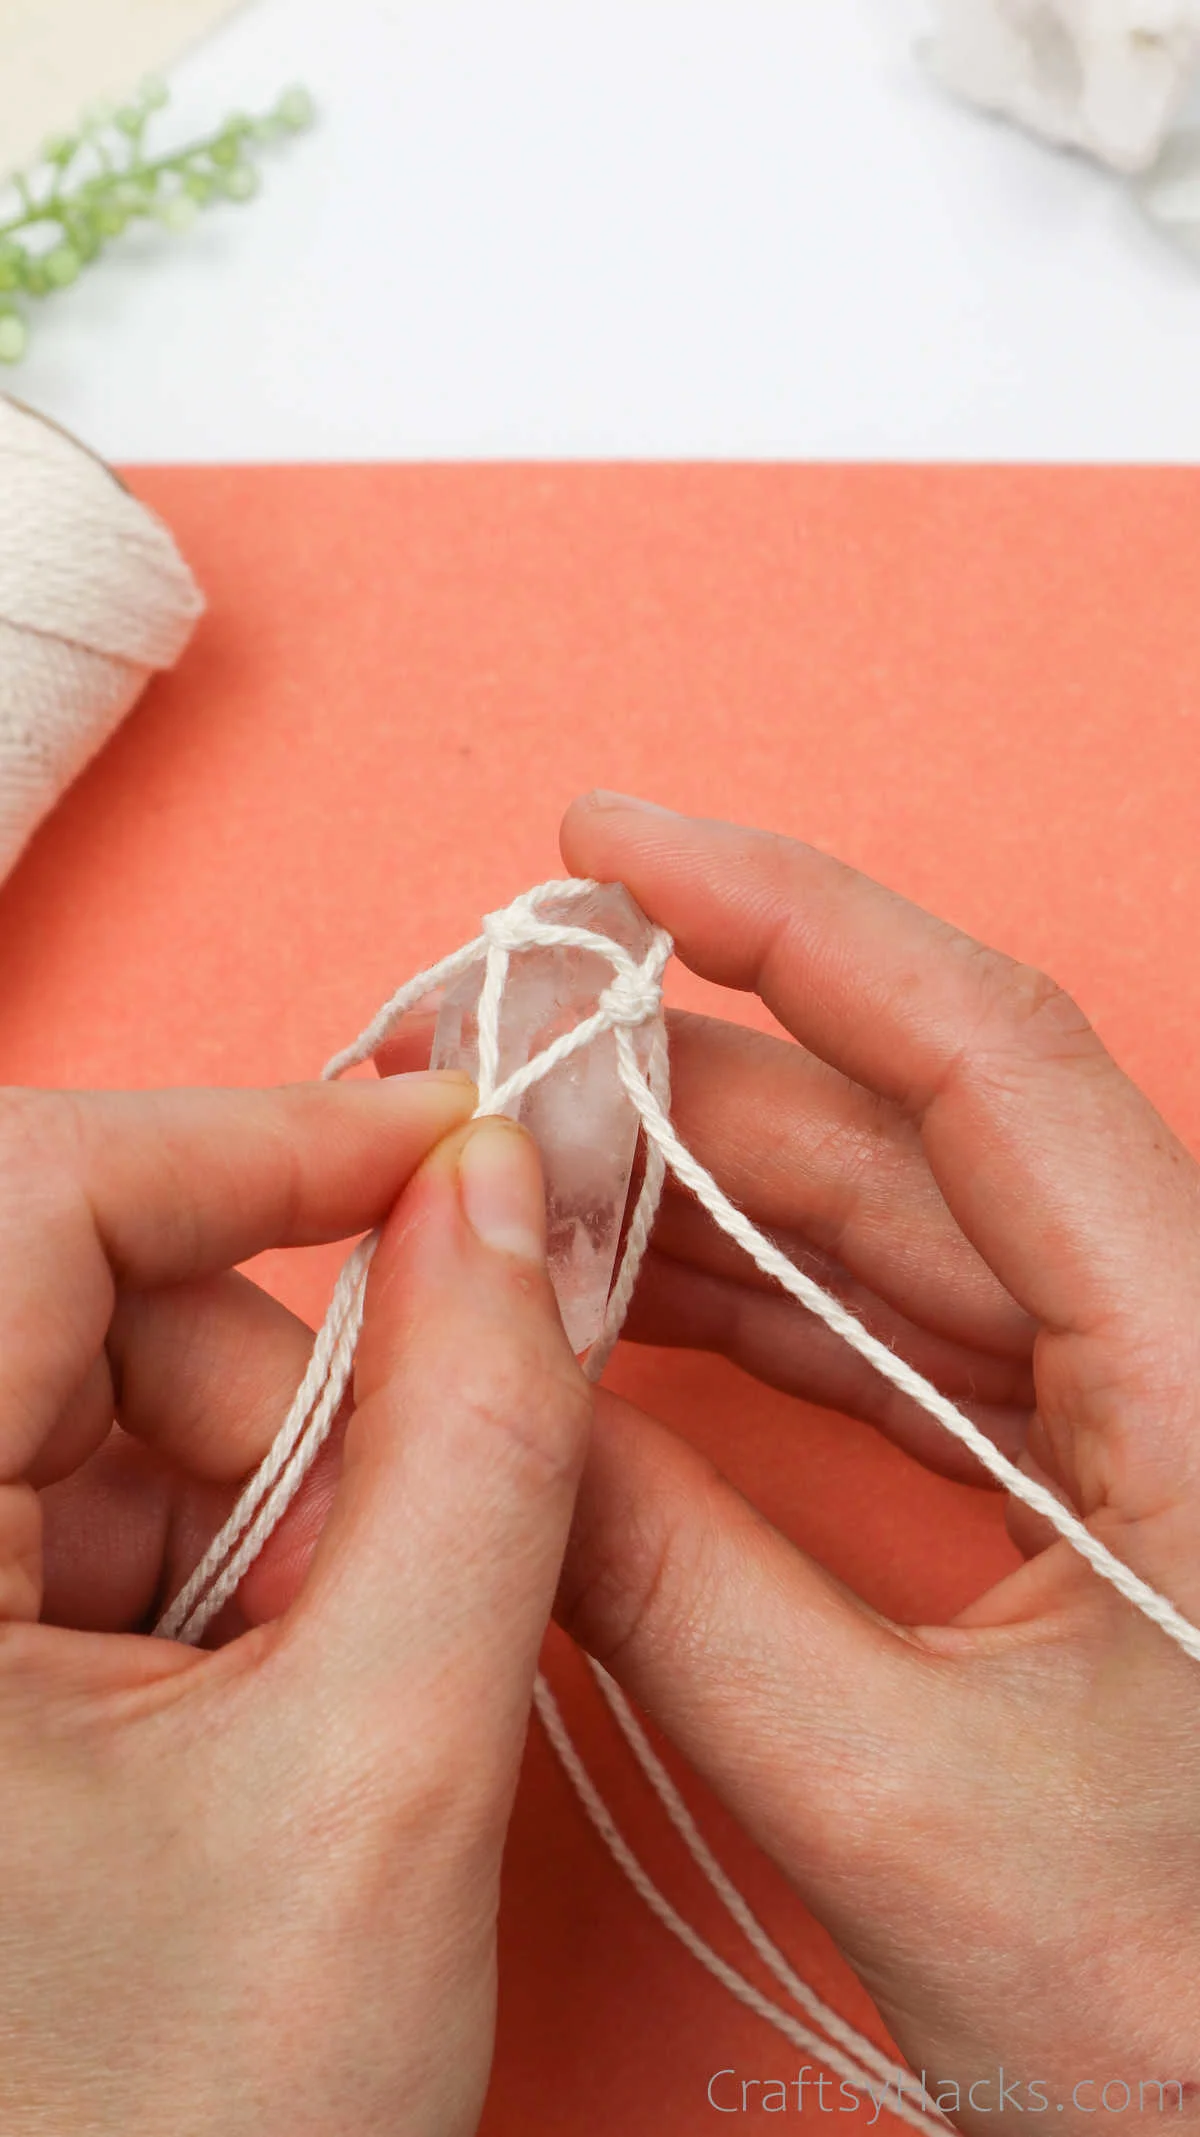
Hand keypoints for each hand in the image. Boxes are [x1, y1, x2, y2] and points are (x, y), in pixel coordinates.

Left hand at [4, 1077, 589, 2135]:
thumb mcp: (386, 1776)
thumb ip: (478, 1449)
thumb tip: (503, 1202)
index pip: (37, 1193)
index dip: (260, 1139)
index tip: (447, 1139)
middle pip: (77, 1301)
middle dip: (281, 1389)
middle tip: (404, 1541)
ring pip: (90, 1404)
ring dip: (257, 1493)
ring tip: (333, 1679)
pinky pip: (73, 1505)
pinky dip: (208, 1558)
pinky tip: (265, 1699)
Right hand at [555, 793, 1199, 2125]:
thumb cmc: (1195, 2008)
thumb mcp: (899, 1803)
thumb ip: (672, 1592)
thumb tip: (493, 1416)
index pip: (988, 1057)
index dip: (790, 917)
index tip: (613, 839)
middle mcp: (1185, 1346)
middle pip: (906, 1140)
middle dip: (680, 1084)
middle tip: (479, 1061)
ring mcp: (1138, 1410)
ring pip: (894, 1241)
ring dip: (699, 1207)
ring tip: (513, 1187)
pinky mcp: (1089, 1482)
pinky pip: (903, 1348)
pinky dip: (756, 1323)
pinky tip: (620, 1310)